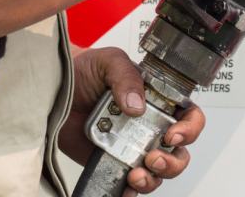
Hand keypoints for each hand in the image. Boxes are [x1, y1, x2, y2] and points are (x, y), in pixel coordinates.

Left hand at [59, 46, 205, 194]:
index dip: (190, 129)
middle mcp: (150, 126)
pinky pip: (130, 185)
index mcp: (158, 100)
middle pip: (179, 152)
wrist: (54, 87)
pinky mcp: (113, 162)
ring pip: (159, 172)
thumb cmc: (85, 70)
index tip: (173, 135)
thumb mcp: (109, 61)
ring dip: (153, 179)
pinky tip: (126, 188)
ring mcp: (133, 146)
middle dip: (173, 161)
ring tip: (136, 174)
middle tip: (153, 158)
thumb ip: (126, 75)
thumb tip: (137, 105)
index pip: (189, 116)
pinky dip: (131, 192)